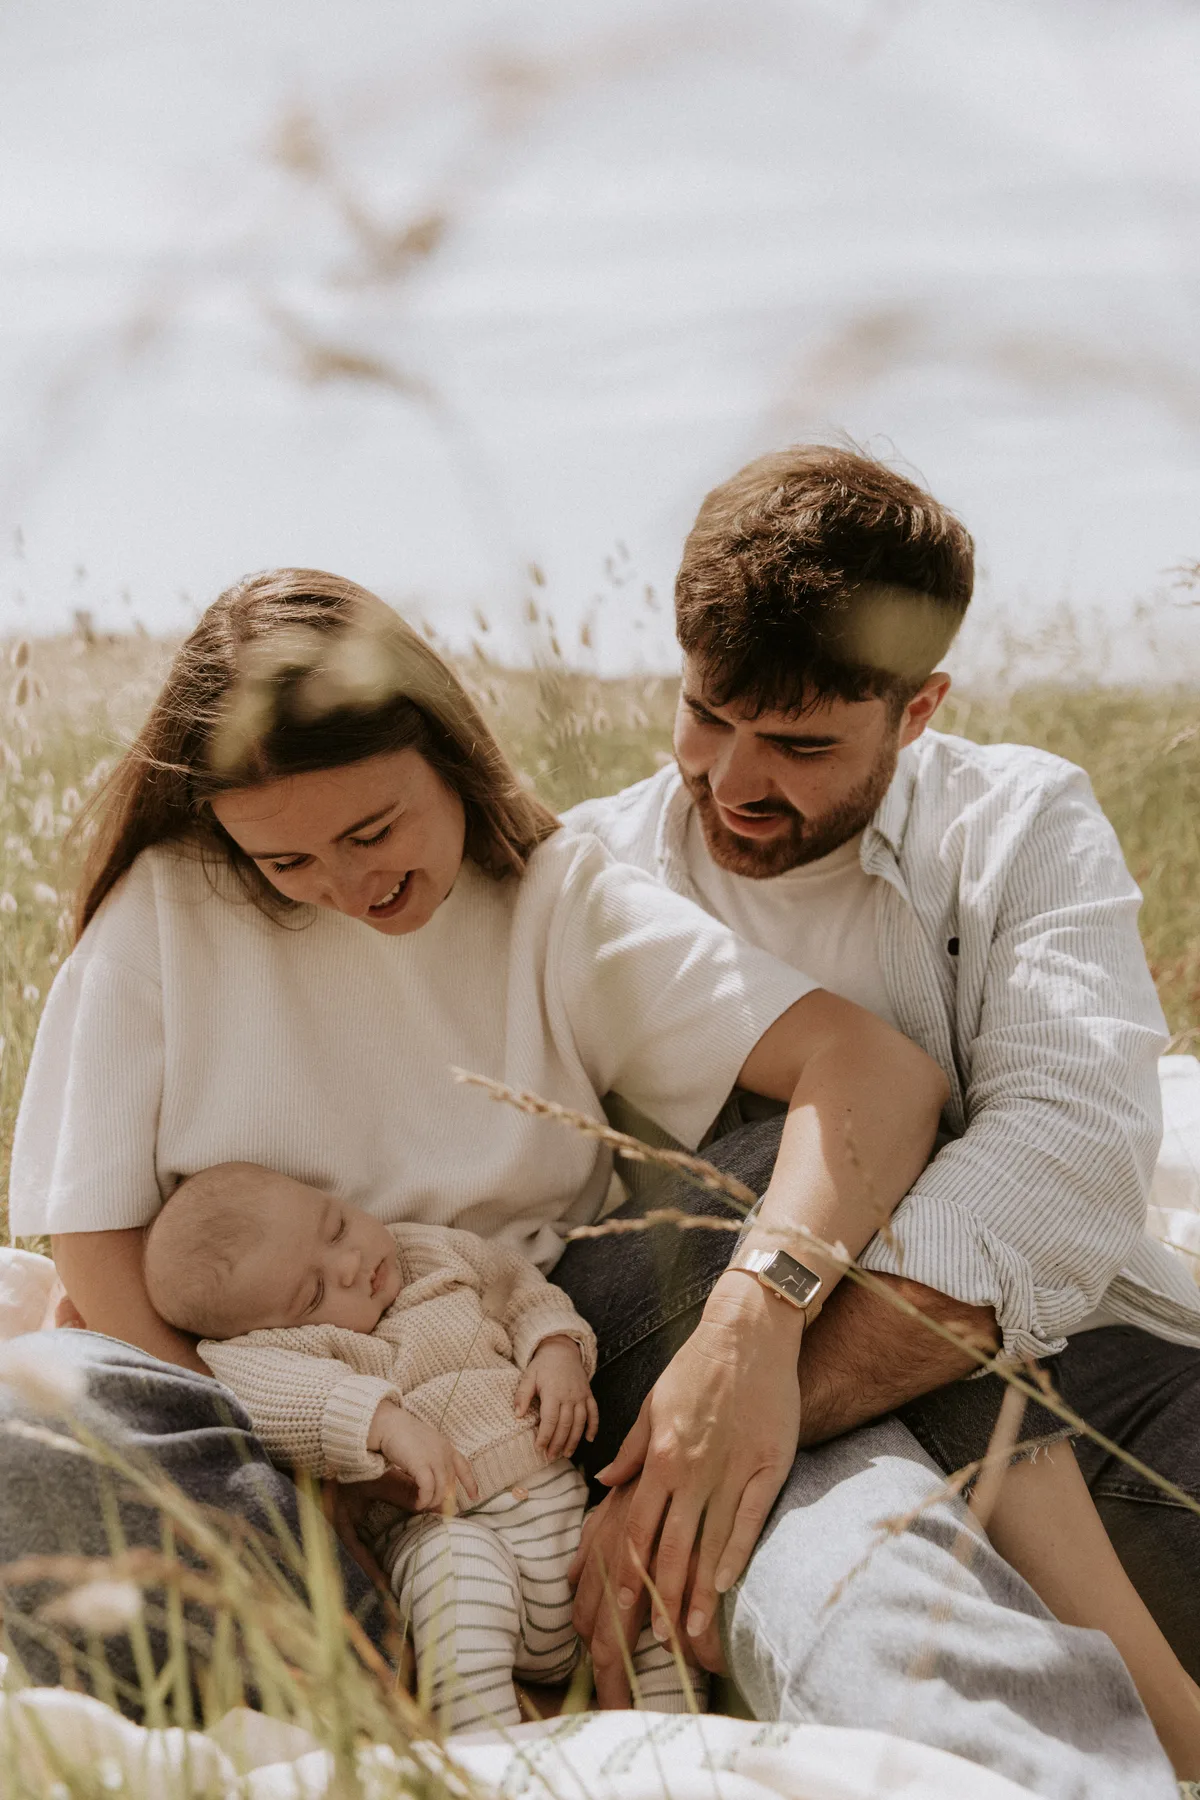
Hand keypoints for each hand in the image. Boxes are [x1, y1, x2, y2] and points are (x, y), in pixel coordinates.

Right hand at [369, 1401, 478, 1512]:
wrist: (389, 1424)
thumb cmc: (403, 1434)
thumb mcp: (424, 1446)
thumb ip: (432, 1462)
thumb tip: (435, 1485)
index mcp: (446, 1447)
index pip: (464, 1467)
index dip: (470, 1483)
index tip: (475, 1497)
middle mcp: (444, 1453)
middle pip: (450, 1484)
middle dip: (443, 1499)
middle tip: (434, 1510)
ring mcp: (435, 1458)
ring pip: (440, 1489)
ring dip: (432, 1502)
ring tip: (422, 1506)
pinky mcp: (422, 1465)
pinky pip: (428, 1489)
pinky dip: (424, 1500)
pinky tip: (418, 1503)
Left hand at [514, 1334, 598, 1460]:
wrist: (562, 1350)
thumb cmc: (543, 1365)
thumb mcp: (529, 1376)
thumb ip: (522, 1395)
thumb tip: (517, 1415)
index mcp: (553, 1392)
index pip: (550, 1419)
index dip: (545, 1436)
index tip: (539, 1448)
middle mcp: (569, 1396)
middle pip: (565, 1424)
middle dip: (558, 1443)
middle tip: (551, 1457)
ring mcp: (581, 1395)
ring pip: (580, 1422)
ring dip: (574, 1440)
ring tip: (566, 1454)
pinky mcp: (588, 1394)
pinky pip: (594, 1412)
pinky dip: (593, 1426)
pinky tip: (589, 1439)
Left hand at [580, 1272, 801, 1701]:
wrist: (748, 1332)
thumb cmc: (697, 1367)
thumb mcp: (653, 1404)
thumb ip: (631, 1450)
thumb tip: (604, 1483)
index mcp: (660, 1456)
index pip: (638, 1529)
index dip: (629, 1574)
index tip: (620, 1611)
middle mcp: (691, 1469)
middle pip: (671, 1547)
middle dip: (661, 1599)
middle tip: (655, 1644)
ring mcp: (731, 1469)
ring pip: (709, 1543)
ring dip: (698, 1593)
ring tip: (691, 1634)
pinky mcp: (768, 1464)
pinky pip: (750, 1519)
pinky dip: (736, 1554)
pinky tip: (727, 1585)